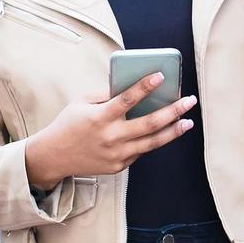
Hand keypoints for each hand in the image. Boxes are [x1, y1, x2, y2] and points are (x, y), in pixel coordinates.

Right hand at [24, 72, 197, 189]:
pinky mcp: (118, 166)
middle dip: (173, 111)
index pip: (127, 99)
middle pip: (149, 123)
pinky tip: (164, 132)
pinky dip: (152, 141)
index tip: (162, 76)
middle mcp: (110, 137)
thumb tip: (134, 85)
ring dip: (173, 131)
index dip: (145, 87)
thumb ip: (107, 93)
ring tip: (188, 121)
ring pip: (152, 143)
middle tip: (190, 100)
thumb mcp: (81, 102)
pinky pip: (140, 152)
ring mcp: (116, 154)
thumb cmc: (69, 123)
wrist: (53, 156)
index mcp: (100, 117)